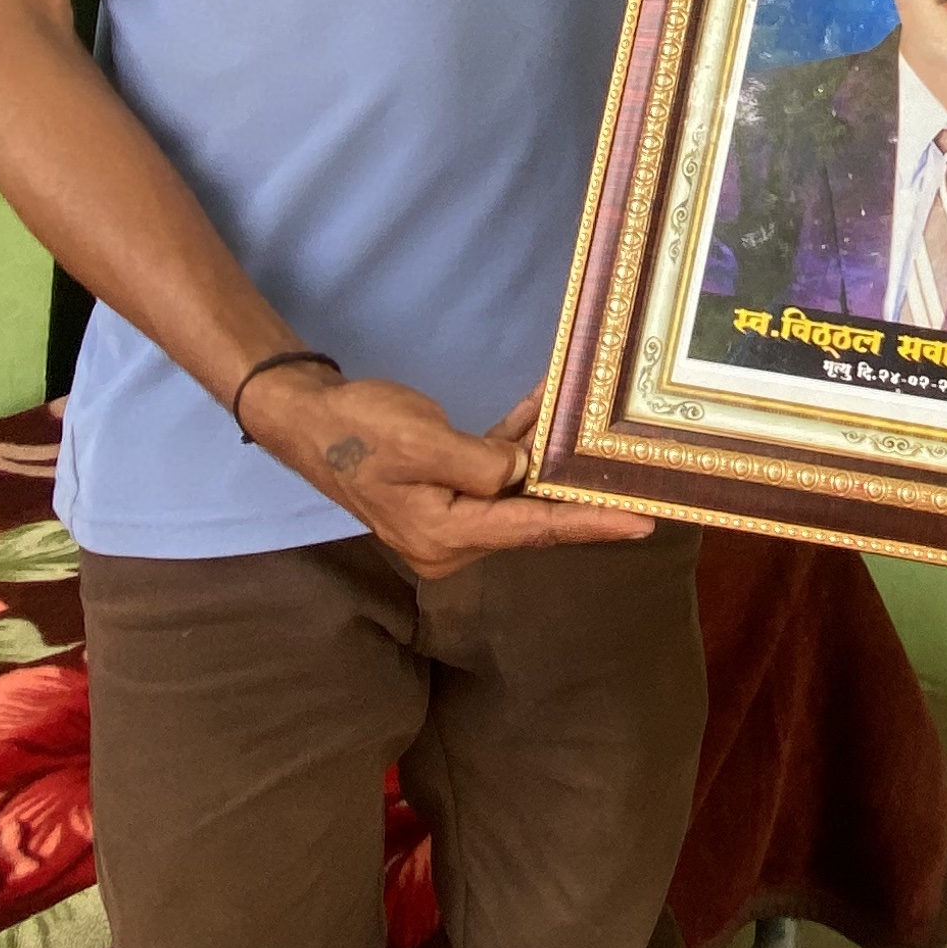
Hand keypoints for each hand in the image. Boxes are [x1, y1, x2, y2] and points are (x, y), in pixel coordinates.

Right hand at [244, 371, 651, 580]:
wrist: (306, 420)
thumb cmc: (356, 429)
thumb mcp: (420, 439)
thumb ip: (481, 461)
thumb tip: (527, 470)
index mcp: (443, 536)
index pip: (531, 530)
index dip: (588, 523)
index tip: (640, 522)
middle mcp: (449, 542)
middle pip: (528, 516)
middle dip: (574, 487)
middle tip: (631, 466)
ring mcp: (446, 520)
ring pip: (514, 491)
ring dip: (544, 454)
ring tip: (585, 415)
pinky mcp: (443, 494)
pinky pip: (492, 473)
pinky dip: (515, 443)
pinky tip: (541, 406)